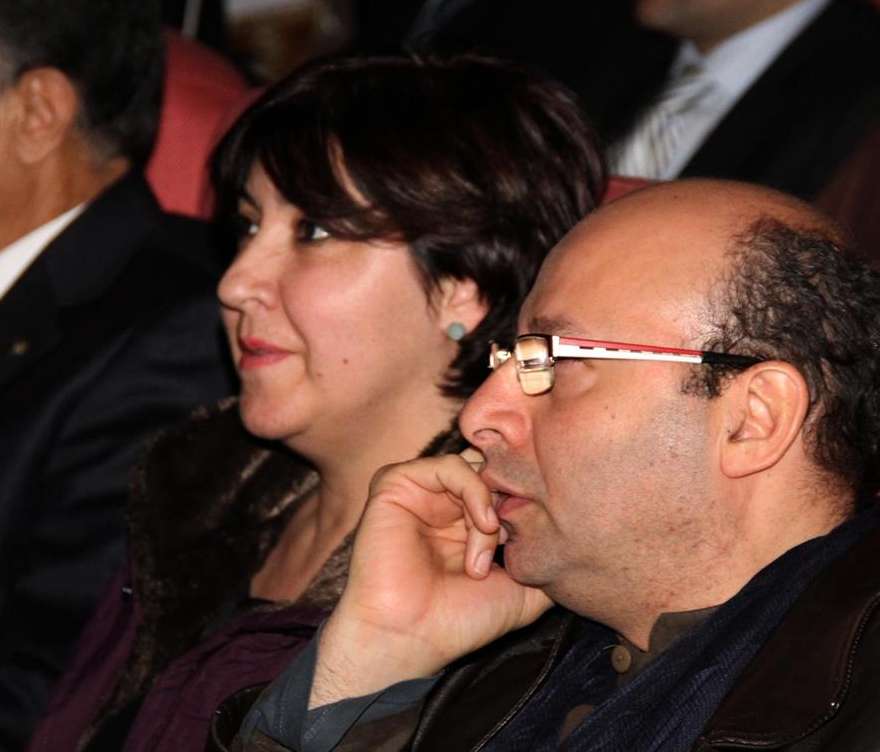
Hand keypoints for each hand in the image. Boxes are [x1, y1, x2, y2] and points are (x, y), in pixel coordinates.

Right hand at [311, 454, 551, 706]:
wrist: (409, 637)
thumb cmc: (459, 621)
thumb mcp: (523, 593)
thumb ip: (544, 561)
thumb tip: (576, 542)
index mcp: (465, 524)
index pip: (503, 487)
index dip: (525, 501)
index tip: (540, 532)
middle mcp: (442, 505)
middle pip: (490, 470)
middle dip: (510, 498)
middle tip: (514, 534)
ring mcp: (419, 493)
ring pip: (473, 467)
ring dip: (490, 503)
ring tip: (490, 542)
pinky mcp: (395, 485)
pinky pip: (447, 464)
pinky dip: (473, 488)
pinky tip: (481, 525)